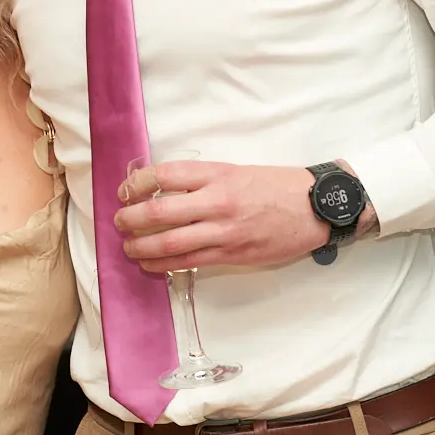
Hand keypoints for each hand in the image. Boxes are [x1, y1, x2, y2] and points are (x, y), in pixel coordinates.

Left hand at [113, 160, 328, 271]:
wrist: (316, 208)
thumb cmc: (278, 186)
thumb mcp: (237, 170)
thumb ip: (202, 180)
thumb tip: (162, 189)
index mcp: (218, 174)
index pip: (164, 175)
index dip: (136, 183)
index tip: (124, 190)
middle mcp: (217, 201)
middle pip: (159, 211)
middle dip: (130, 219)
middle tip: (118, 222)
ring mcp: (224, 231)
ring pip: (169, 242)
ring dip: (141, 246)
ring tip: (128, 246)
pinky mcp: (232, 254)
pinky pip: (188, 262)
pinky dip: (162, 264)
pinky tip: (149, 263)